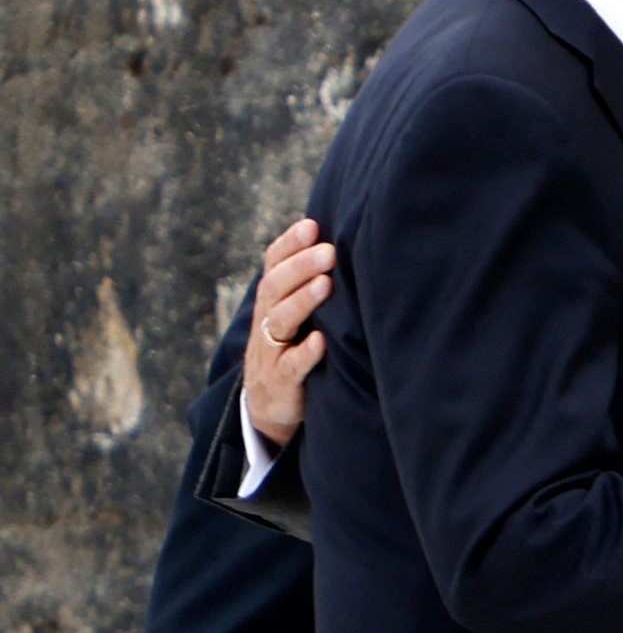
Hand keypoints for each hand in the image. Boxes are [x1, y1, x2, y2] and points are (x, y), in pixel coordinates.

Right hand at [244, 219, 333, 447]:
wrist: (270, 406)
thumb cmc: (295, 346)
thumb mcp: (298, 313)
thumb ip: (314, 281)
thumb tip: (346, 238)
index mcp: (272, 300)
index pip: (273, 265)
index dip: (289, 245)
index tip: (312, 225)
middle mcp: (267, 321)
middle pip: (275, 288)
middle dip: (300, 267)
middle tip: (328, 251)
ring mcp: (270, 352)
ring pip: (279, 322)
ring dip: (302, 301)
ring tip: (326, 284)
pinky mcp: (280, 383)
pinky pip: (289, 367)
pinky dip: (304, 353)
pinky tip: (321, 342)